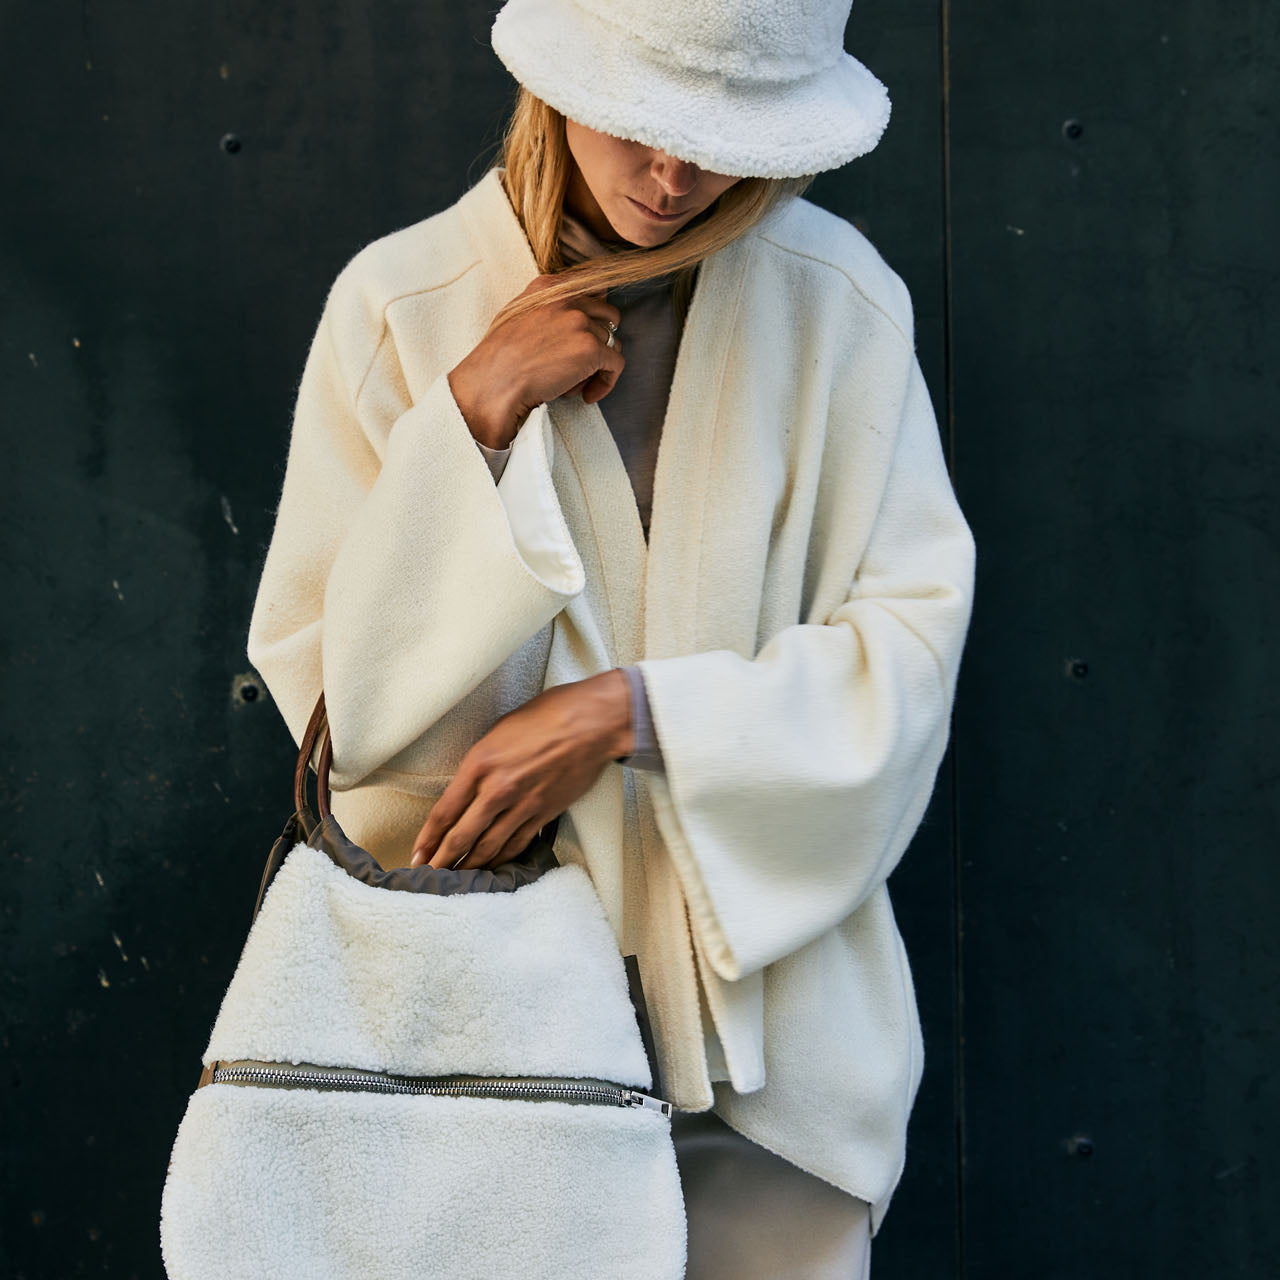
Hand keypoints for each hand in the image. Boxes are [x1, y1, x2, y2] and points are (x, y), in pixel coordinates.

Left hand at [408, 670, 632, 870]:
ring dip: (470, 867)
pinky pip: (517, 844)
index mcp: (479, 764)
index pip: (444, 812)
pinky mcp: (544, 814)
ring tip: (456, 880)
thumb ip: (481, 762)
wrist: (592, 723)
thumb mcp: (499, 730)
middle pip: (461, 837)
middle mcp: (497, 789)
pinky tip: (491, 867)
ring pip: (488, 847)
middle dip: (442, 861)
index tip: (417, 855)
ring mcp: (522, 805)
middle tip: (429, 876)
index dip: (427, 839)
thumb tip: (469, 785)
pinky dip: (502, 859)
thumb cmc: (547, 715)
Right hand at [447, 275, 624, 449]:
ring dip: (596, 366)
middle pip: (608, 315)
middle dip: (600, 340)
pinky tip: (587, 395)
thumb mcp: (517, 314)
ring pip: (611, 343)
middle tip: (582, 364)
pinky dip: (606, 383)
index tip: (587, 335)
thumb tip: (571, 316)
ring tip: (571, 384)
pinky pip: (615, 365)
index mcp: (548, 286)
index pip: (593, 287)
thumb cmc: (497, 358)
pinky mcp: (591, 349)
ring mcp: (581, 322)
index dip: (596, 314)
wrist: (493, 382)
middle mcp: (568, 297)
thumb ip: (546, 308)